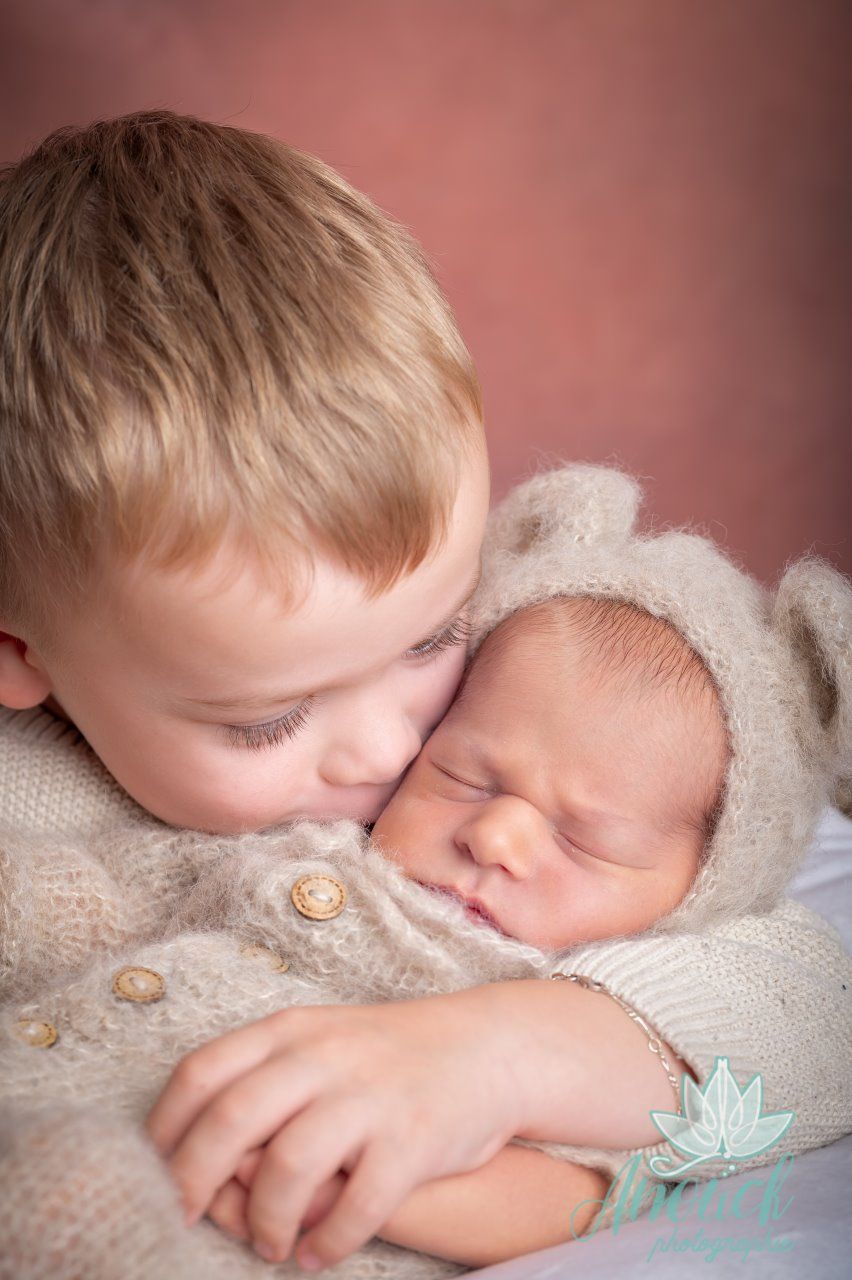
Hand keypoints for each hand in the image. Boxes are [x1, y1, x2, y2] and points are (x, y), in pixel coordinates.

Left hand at [144, 988, 522, 1270]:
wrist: (487, 1048)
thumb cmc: (386, 1056)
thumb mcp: (319, 1041)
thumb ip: (262, 1077)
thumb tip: (190, 1147)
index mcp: (291, 1031)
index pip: (201, 1073)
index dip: (164, 1131)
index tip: (151, 1174)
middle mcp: (324, 1056)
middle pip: (230, 1121)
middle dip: (193, 1183)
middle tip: (185, 1221)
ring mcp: (369, 1096)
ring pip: (288, 1167)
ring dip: (265, 1222)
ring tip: (269, 1246)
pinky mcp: (413, 1139)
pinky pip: (356, 1206)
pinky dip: (327, 1243)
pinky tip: (317, 1254)